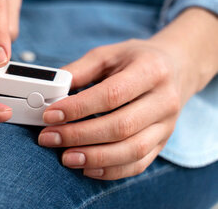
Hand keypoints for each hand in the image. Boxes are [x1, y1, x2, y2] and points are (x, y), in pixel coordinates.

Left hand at [38, 8, 217, 179]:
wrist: (176, 68)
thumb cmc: (136, 60)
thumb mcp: (108, 54)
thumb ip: (80, 70)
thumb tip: (52, 90)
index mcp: (150, 70)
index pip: (112, 94)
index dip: (78, 108)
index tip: (51, 114)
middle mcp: (163, 100)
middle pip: (121, 126)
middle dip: (80, 135)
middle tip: (50, 137)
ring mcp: (166, 125)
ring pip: (132, 150)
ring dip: (95, 157)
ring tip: (65, 157)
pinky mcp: (163, 142)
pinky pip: (139, 164)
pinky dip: (111, 170)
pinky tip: (87, 168)